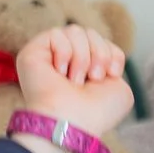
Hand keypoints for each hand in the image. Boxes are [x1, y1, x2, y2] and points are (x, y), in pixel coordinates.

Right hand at [13, 26, 133, 136]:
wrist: (73, 121)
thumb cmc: (96, 111)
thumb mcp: (119, 88)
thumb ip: (114, 62)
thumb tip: (100, 50)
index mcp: (87, 68)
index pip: (103, 41)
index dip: (112, 53)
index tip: (112, 74)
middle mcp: (68, 60)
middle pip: (90, 32)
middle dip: (99, 53)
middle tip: (94, 77)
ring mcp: (50, 55)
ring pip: (75, 30)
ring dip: (82, 56)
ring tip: (75, 79)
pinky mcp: (33, 51)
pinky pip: (56, 33)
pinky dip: (64, 52)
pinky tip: (60, 72)